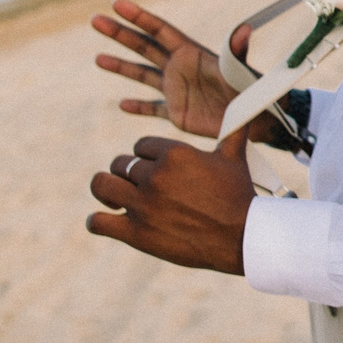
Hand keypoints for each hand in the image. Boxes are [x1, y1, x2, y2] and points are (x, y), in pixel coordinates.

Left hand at [86, 128, 255, 273]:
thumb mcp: (234, 158)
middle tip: (138, 186)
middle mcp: (155, 176)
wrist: (241, 237)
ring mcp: (142, 205)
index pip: (140, 145)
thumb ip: (231, 130)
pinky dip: (96, 221)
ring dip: (105, 189)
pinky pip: (98, 222)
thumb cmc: (238, 195)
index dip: (145, 155)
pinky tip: (105, 221)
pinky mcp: (136, 233)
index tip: (153, 167)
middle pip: (119, 164)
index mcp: (174, 154)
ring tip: (114, 197)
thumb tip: (246, 105)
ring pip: (101, 185)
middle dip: (127, 173)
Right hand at [90, 0, 263, 139]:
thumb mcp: (239, 69)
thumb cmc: (249, 90)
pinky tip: (122, 104)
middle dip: (120, 34)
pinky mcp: (177, 113)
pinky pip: (152, 108)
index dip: (139, 17)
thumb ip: (236, 50)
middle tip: (95, 20)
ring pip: (142, 75)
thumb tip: (244, 29)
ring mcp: (176, 90)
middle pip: (143, 47)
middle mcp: (178, 68)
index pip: (159, 30)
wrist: (254, 118)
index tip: (116, 4)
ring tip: (98, 58)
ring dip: (121, 66)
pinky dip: (137, 107)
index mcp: (190, 53)